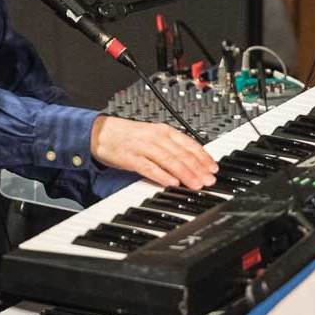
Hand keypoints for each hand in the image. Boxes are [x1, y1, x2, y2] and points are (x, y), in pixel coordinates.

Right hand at [90, 116, 217, 189]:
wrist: (100, 133)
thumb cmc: (128, 136)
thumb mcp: (153, 136)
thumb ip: (171, 147)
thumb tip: (191, 161)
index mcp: (163, 131)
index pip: (188, 143)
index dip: (203, 157)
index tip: (213, 169)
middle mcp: (155, 137)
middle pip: (181, 154)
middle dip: (198, 168)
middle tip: (209, 180)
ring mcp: (143, 147)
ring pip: (169, 160)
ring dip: (184, 173)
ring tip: (195, 184)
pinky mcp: (130, 158)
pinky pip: (149, 167)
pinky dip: (162, 175)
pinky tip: (171, 183)